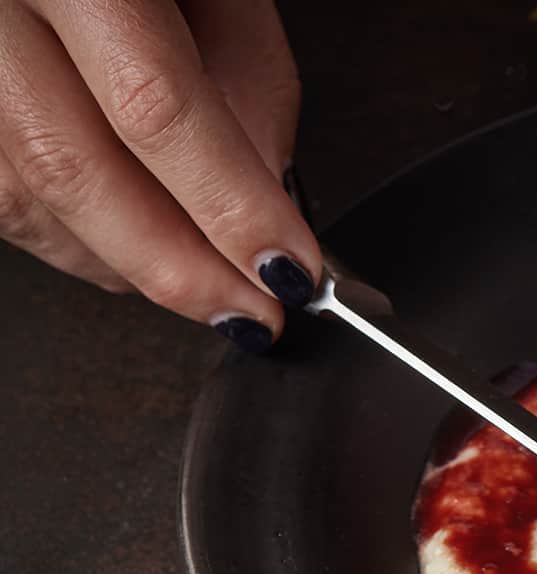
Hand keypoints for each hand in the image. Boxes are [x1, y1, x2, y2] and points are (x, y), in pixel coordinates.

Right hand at [0, 0, 317, 352]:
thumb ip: (249, 80)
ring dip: (123, 264)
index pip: (153, 105)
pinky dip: (71, 239)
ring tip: (203, 287)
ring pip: (22, 198)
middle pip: (71, 168)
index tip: (289, 268)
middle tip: (252, 311)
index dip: (228, 205)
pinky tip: (129, 248)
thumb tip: (269, 196)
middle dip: (176, 267)